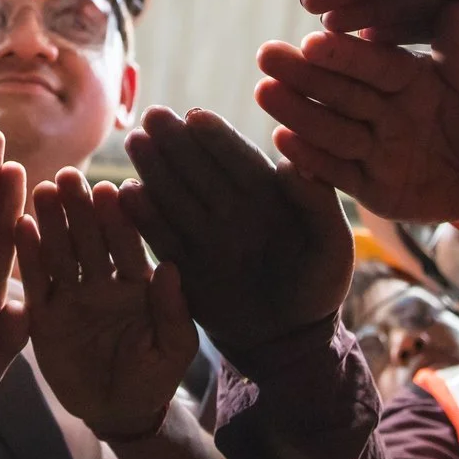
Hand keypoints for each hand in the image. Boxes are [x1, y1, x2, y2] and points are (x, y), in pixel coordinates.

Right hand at [14, 168, 194, 438]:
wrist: (118, 413)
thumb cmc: (153, 378)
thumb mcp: (173, 350)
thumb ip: (173, 311)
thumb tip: (171, 267)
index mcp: (136, 283)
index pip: (126, 245)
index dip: (118, 219)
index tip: (109, 190)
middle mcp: (101, 282)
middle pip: (89, 239)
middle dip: (80, 209)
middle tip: (69, 176)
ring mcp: (71, 296)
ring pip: (60, 253)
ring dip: (51, 222)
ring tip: (42, 190)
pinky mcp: (44, 316)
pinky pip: (36, 283)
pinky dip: (28, 256)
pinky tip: (19, 226)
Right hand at [118, 107, 350, 354]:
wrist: (291, 341)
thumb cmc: (318, 286)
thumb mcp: (331, 245)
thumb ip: (317, 203)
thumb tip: (293, 163)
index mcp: (266, 195)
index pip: (239, 160)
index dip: (218, 138)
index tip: (197, 116)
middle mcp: (231, 209)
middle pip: (200, 170)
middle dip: (177, 142)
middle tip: (154, 116)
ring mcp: (206, 236)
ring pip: (176, 196)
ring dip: (155, 169)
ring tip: (136, 143)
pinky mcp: (186, 266)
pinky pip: (163, 238)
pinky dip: (145, 218)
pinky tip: (127, 195)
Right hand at [256, 6, 458, 222]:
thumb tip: (455, 8)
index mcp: (409, 75)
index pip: (372, 63)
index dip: (343, 53)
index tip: (314, 40)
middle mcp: (383, 107)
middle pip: (338, 90)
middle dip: (302, 74)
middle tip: (266, 56)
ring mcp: (373, 147)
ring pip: (330, 126)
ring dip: (296, 110)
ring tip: (263, 92)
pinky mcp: (369, 185)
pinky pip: (337, 172)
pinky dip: (310, 159)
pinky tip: (283, 140)